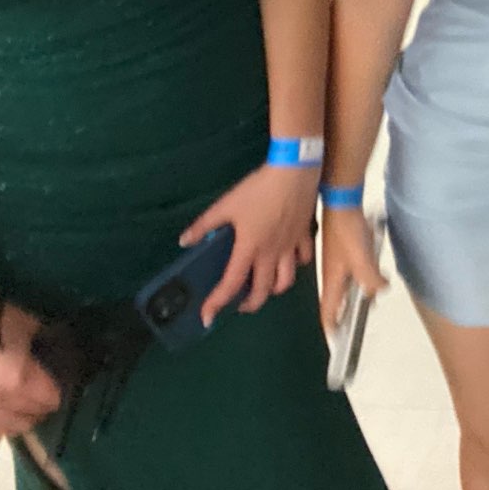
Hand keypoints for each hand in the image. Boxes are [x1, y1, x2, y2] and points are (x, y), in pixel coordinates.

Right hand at [0, 303, 60, 436]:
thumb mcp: (33, 326)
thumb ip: (52, 342)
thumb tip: (67, 349)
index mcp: (23, 379)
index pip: (52, 399)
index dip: (62, 392)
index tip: (64, 383)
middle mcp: (4, 400)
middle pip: (34, 415)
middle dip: (45, 405)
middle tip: (49, 392)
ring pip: (14, 427)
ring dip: (27, 418)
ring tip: (32, 405)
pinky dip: (6, 423)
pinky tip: (12, 413)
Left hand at [181, 163, 319, 327]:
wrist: (294, 173)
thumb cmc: (258, 189)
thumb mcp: (226, 205)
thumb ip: (204, 225)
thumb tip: (184, 241)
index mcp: (250, 248)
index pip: (231, 283)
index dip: (217, 302)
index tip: (207, 317)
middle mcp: (272, 254)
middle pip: (264, 291)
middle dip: (250, 303)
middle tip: (239, 303)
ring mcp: (291, 246)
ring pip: (287, 281)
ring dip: (274, 289)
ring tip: (265, 286)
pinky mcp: (304, 235)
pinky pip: (303, 258)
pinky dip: (295, 265)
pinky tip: (289, 260)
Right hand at [319, 206, 388, 331]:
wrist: (343, 203)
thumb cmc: (347, 232)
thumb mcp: (362, 261)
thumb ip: (371, 281)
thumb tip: (379, 290)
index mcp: (332, 282)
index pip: (327, 312)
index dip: (331, 327)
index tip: (337, 339)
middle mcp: (332, 275)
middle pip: (339, 300)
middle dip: (350, 310)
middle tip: (364, 314)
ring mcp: (338, 262)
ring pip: (348, 284)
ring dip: (360, 291)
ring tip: (375, 292)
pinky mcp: (345, 251)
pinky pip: (354, 270)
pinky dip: (364, 275)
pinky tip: (375, 268)